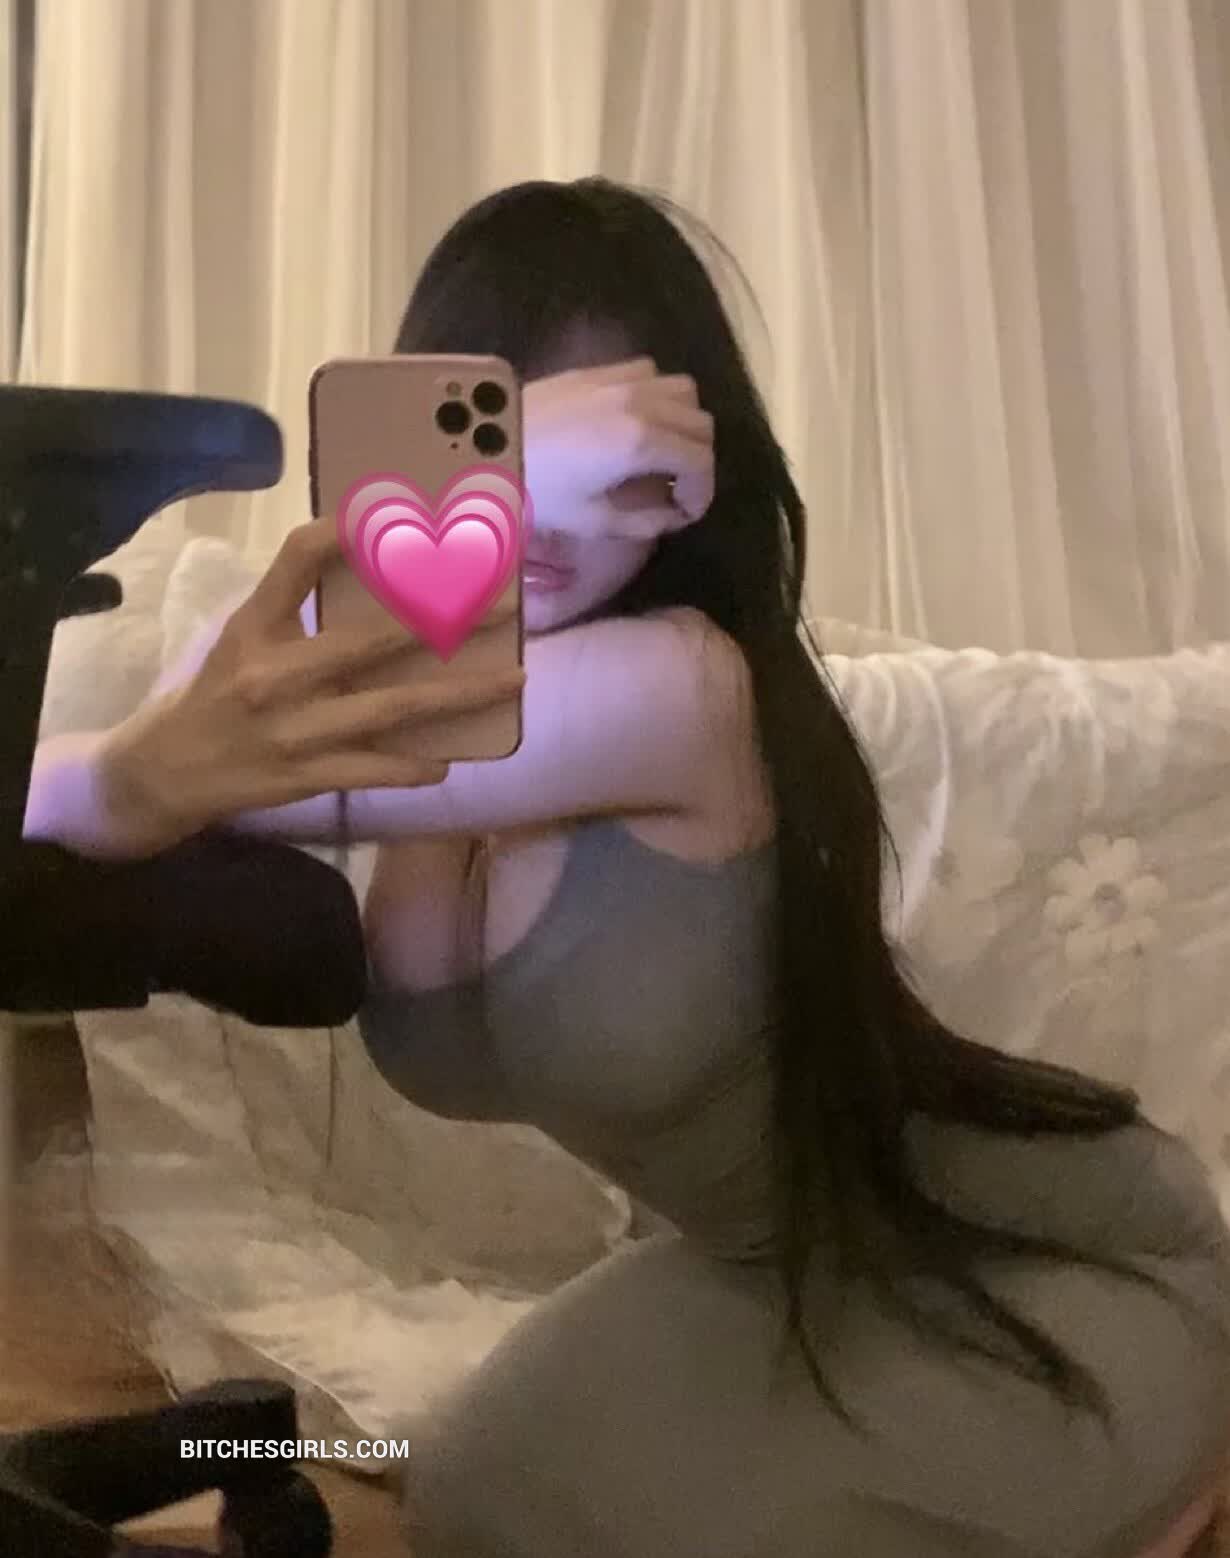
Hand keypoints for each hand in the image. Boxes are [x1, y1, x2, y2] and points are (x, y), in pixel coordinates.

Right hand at [93, 518, 523, 855]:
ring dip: (459, 694)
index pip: (296, 562)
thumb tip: (372, 555)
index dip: (344, 532)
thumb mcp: (243, 634)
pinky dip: (414, 765)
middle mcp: (274, 675)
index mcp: (254, 627)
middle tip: (506, 600)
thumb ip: (296, 600)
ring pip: (392, 709)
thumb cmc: (218, 691)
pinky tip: (449, 760)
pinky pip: (374, 769)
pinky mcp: (308, 775)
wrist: (167, 772)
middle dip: (444, 618)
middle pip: (369, 639)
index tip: (399, 510)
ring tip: (513, 679)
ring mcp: (295, 730)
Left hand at [523, 358, 714, 541]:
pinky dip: (658, 395)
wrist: (487, 449)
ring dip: (684, 422)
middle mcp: (640, 402)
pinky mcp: (598, 370)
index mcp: (641, 442)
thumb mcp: (593, 520)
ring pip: (684, 391)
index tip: (686, 513)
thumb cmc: (538, 492)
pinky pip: (649, 372)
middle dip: (698, 459)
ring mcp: (619, 379)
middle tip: (677, 488)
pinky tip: (636, 420)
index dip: (702, 492)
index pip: (700, 461)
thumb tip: (673, 516)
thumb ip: (645, 520)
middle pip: (700, 423)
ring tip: (663, 451)